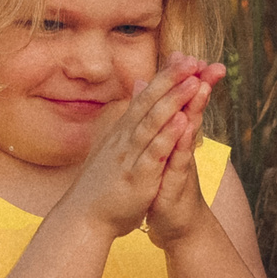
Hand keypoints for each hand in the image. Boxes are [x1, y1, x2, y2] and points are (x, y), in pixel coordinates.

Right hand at [53, 62, 207, 239]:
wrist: (83, 219)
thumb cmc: (101, 186)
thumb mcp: (115, 148)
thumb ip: (128, 119)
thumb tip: (137, 91)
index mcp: (123, 132)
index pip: (145, 98)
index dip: (165, 78)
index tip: (184, 58)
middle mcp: (125, 139)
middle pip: (149, 102)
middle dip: (171, 79)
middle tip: (192, 58)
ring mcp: (130, 156)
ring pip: (152, 122)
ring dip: (173, 100)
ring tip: (193, 81)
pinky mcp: (137, 176)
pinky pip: (153, 153)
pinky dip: (167, 136)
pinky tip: (182, 122)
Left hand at [142, 55, 226, 248]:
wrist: (176, 225)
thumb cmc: (168, 185)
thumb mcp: (162, 150)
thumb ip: (160, 121)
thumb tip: (147, 88)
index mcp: (177, 138)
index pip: (183, 104)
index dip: (187, 80)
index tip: (190, 55)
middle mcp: (183, 148)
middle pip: (193, 112)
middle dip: (202, 88)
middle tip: (213, 65)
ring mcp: (182, 164)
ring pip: (190, 133)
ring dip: (196, 110)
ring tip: (201, 87)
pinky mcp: (177, 183)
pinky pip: (180, 161)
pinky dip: (182, 145)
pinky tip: (185, 129)